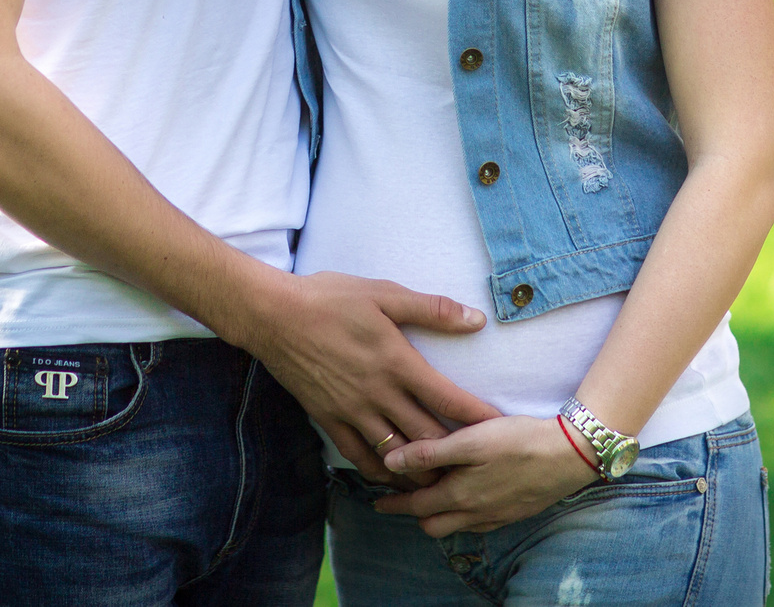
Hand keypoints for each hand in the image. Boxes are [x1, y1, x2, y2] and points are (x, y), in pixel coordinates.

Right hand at [232, 269, 501, 484]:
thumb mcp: (384, 294)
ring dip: (421, 470)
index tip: (500, 430)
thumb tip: (475, 319)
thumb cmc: (330, 298)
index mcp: (397, 362)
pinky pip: (359, 456)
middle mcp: (378, 394)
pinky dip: (380, 470)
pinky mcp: (329, 419)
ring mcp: (352, 411)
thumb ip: (431, 309)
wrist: (273, 316)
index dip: (477, 418)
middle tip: (478, 464)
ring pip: (395, 454)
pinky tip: (393, 474)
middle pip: (426, 437)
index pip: (447, 399)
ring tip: (443, 479)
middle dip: (455, 454)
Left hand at [375, 415, 602, 534]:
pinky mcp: (513, 513)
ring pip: (456, 525)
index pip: (416, 506)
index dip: (393, 504)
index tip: (376, 502)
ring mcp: (495, 517)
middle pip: (433, 524)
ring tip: (432, 496)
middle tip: (402, 497)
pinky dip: (464, 515)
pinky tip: (468, 497)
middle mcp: (474, 513)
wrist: (568, 455)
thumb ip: (429, 452)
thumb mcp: (470, 441)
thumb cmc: (517, 441)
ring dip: (439, 514)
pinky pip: (479, 523)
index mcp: (458, 495)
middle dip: (415, 513)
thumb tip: (391, 462)